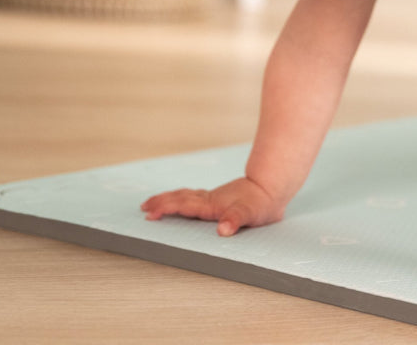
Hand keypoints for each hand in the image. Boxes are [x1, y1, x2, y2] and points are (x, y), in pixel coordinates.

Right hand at [141, 176, 284, 235]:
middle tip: (144, 207)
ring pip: (186, 195)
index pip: (184, 206)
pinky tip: (182, 202)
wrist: (272, 186)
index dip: (166, 208)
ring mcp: (213, 197)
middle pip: (180, 198)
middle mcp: (209, 200)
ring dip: (169, 199)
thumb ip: (236, 220)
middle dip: (161, 202)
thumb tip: (222, 229)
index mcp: (212, 205)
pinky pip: (194, 197)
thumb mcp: (251, 214)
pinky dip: (182, 199)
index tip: (150, 213)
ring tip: (155, 203)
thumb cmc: (262, 203)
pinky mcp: (219, 198)